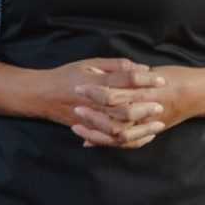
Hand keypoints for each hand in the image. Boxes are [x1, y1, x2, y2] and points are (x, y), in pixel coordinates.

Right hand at [31, 58, 161, 128]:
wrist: (43, 94)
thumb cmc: (68, 75)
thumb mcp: (89, 63)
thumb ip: (114, 65)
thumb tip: (139, 67)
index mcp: (96, 83)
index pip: (126, 80)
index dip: (146, 79)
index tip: (161, 79)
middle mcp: (94, 103)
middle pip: (125, 108)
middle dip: (146, 107)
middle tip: (161, 105)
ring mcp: (91, 119)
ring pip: (120, 129)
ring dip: (141, 127)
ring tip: (157, 124)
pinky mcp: (89, 131)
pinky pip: (111, 141)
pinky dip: (129, 140)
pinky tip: (143, 136)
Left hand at [71, 66, 197, 148]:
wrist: (199, 93)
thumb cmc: (174, 77)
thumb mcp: (150, 71)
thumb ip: (129, 75)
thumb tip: (104, 73)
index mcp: (143, 88)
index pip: (114, 91)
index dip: (95, 91)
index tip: (79, 87)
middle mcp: (145, 107)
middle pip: (113, 115)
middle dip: (92, 114)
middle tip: (75, 110)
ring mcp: (148, 122)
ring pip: (118, 133)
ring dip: (96, 132)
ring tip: (77, 129)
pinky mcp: (150, 131)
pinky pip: (127, 142)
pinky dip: (108, 143)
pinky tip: (90, 142)